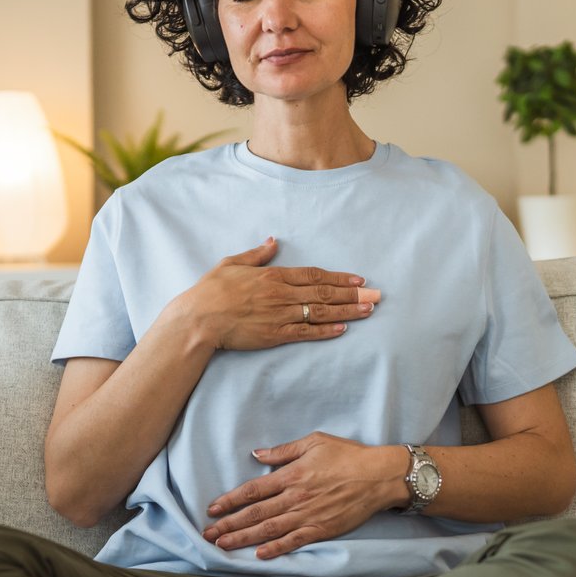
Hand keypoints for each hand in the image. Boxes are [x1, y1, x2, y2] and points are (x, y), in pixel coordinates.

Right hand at [184, 237, 378, 351]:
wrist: (198, 319)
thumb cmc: (210, 290)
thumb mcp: (231, 263)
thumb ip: (256, 254)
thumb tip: (272, 241)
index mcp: (273, 276)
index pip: (313, 275)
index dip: (338, 278)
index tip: (358, 279)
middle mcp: (281, 294)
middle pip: (324, 293)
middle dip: (353, 294)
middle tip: (377, 295)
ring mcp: (279, 315)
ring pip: (321, 312)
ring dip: (348, 311)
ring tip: (369, 310)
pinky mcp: (274, 335)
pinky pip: (305, 332)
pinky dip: (325, 331)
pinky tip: (343, 329)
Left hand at [203, 433, 404, 559]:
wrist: (378, 476)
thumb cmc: (348, 455)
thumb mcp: (314, 442)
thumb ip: (284, 451)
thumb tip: (258, 455)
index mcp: (291, 475)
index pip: (253, 490)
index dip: (230, 500)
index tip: (212, 508)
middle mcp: (295, 497)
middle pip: (255, 513)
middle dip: (229, 525)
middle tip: (208, 534)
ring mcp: (308, 515)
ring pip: (269, 529)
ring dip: (244, 538)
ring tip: (223, 546)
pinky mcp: (322, 529)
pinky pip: (294, 541)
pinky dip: (276, 549)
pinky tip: (259, 555)